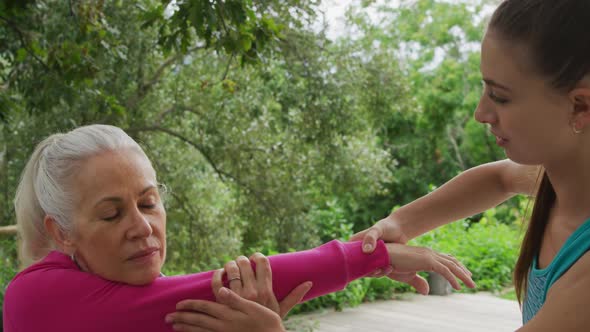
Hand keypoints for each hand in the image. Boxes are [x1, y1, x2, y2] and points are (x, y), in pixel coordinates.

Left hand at [165, 287, 284, 331]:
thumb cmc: (267, 323)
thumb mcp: (253, 307)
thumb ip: (236, 299)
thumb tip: (222, 289)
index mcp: (228, 314)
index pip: (204, 308)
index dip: (191, 305)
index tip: (178, 304)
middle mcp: (223, 326)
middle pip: (198, 321)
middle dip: (182, 319)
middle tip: (167, 318)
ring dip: (185, 329)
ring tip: (174, 327)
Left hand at [215, 253, 311, 317]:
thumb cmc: (268, 324)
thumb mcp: (282, 310)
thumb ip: (294, 296)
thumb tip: (309, 283)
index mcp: (265, 291)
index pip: (263, 264)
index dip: (258, 256)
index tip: (255, 257)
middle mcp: (252, 292)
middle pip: (244, 264)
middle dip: (242, 259)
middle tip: (241, 261)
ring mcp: (237, 297)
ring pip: (231, 271)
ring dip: (229, 265)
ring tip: (230, 266)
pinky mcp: (224, 303)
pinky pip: (217, 284)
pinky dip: (217, 275)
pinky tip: (219, 273)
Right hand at [349, 215, 408, 276]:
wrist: (400, 228)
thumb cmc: (387, 226)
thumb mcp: (377, 230)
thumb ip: (371, 238)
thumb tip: (366, 251)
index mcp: (355, 242)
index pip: (348, 256)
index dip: (352, 264)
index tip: (363, 269)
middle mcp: (360, 251)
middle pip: (358, 266)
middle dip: (366, 271)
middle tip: (377, 271)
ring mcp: (369, 257)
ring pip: (368, 269)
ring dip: (375, 272)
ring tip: (384, 269)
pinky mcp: (378, 261)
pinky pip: (377, 270)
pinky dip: (382, 271)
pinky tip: (390, 268)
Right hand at [385, 243, 475, 294]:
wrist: (383, 257)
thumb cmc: (392, 265)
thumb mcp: (407, 276)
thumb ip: (418, 282)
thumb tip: (427, 291)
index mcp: (425, 255)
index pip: (445, 259)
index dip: (455, 266)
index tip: (464, 273)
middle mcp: (429, 253)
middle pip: (451, 262)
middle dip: (463, 271)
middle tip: (471, 280)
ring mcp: (429, 256)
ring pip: (451, 266)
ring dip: (463, 276)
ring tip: (471, 285)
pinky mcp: (427, 261)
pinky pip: (444, 271)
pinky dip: (453, 279)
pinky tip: (458, 287)